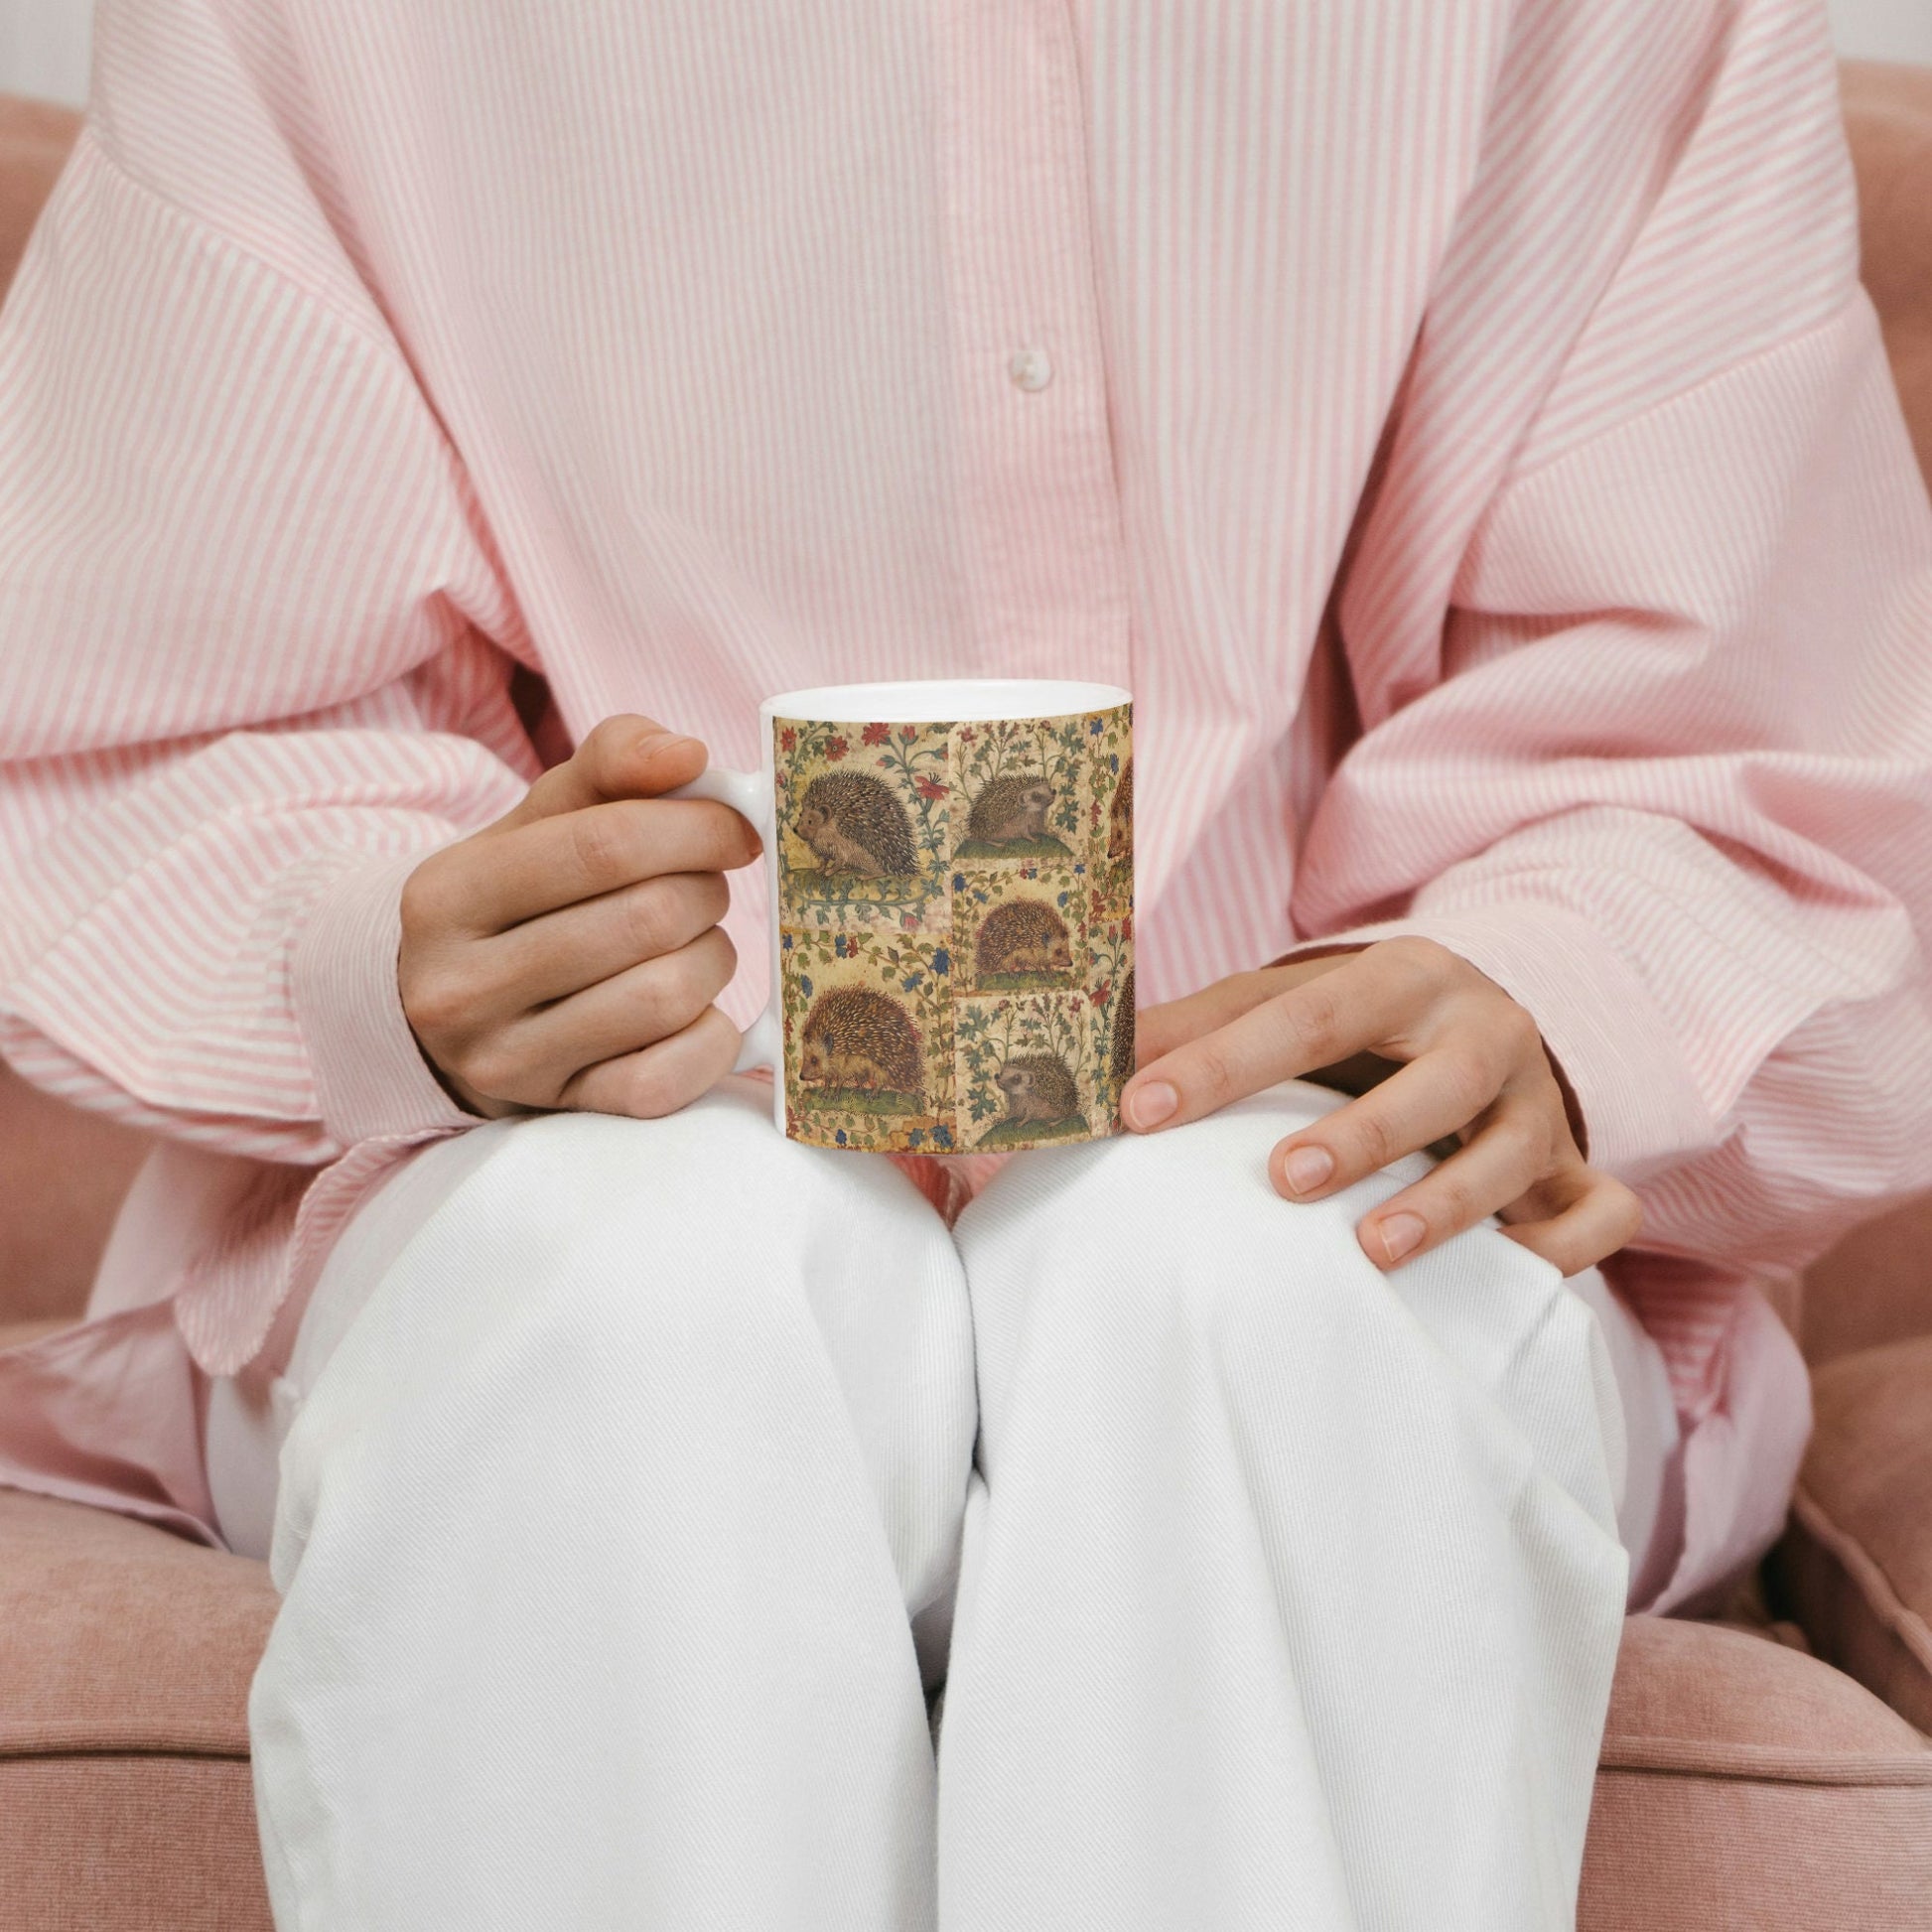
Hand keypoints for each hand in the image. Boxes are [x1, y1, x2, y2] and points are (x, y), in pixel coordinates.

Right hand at [399, 715, 760, 1118]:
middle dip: (704, 893)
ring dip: (712, 960)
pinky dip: (709, 1038)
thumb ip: (613, 762)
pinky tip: (695, 1009)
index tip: (735, 828)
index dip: (695, 828)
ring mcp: (506, 1061)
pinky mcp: (560, 1110)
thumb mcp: (543, 817)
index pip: (604, 845)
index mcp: (447, 895)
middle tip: (704, 887)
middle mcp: (460, 988)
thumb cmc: (523, 895)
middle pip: (646, 921)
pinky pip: (669, 1079)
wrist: (452, 1010)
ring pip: (666, 997)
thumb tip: (686, 756)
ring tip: (695, 943)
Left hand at [1122, 937, 1641, 1276]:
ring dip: (1447, 1207)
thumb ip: (1197, 1025)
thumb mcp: (1287, 1002)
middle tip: (1283, 1182)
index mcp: (1406, 975)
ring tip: (1371, 1252)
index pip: (1310, 1014)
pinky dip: (1563, 1252)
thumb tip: (1089, 1058)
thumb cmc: (1360, 1028)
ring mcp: (1542, 1105)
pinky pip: (1599, 1213)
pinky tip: (1503, 1281)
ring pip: (1515, 1155)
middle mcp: (1488, 1030)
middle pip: (1439, 1082)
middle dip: (1364, 1134)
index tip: (1140, 1109)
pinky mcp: (1579, 1167)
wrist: (1484, 1020)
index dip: (1224, 1063)